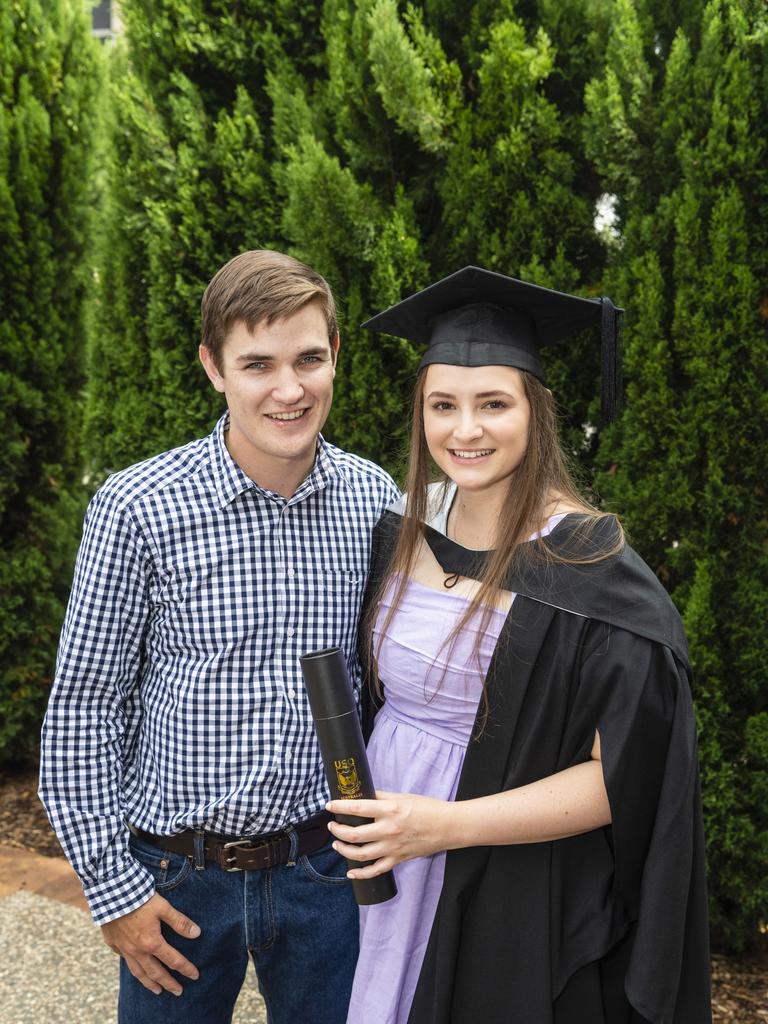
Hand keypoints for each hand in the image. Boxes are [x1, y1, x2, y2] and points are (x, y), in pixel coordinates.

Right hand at [101, 892, 200, 995]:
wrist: (110, 893)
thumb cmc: (139, 898)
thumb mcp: (163, 907)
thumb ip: (180, 922)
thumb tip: (197, 933)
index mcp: (152, 942)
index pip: (173, 960)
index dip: (186, 968)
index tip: (195, 976)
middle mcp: (137, 951)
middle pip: (155, 973)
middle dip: (168, 983)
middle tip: (178, 991)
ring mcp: (123, 949)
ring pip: (138, 972)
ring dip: (149, 983)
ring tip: (157, 990)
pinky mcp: (113, 944)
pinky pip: (124, 960)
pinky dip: (132, 967)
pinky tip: (136, 968)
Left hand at [326, 790, 454, 878]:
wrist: (448, 826)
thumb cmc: (427, 808)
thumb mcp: (403, 796)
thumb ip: (381, 796)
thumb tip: (362, 794)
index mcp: (390, 810)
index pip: (358, 808)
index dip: (339, 807)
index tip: (329, 805)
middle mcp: (389, 830)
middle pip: (354, 835)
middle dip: (337, 830)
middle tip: (331, 825)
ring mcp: (393, 848)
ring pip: (360, 855)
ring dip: (343, 850)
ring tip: (336, 844)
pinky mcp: (398, 860)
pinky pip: (375, 870)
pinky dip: (360, 874)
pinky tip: (350, 872)